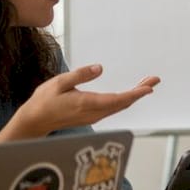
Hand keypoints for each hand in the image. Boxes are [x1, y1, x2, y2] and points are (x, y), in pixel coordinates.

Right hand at [2, 65, 159, 140]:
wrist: (34, 121)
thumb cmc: (44, 101)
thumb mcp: (59, 83)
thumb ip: (80, 75)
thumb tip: (99, 68)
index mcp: (87, 103)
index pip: (117, 99)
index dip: (135, 94)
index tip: (149, 88)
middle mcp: (93, 112)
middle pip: (123, 103)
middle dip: (140, 91)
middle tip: (154, 80)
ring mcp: (93, 116)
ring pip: (119, 106)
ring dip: (134, 95)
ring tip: (146, 83)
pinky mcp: (91, 116)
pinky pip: (113, 108)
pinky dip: (124, 99)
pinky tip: (129, 93)